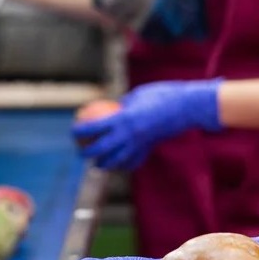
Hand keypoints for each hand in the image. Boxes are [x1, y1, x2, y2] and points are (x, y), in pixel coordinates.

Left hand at [70, 79, 222, 170]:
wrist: (185, 107)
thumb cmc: (160, 94)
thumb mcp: (136, 95)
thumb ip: (122, 104)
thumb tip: (108, 108)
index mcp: (122, 119)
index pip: (93, 128)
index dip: (80, 131)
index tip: (73, 131)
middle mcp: (129, 135)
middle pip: (101, 150)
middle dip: (87, 153)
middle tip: (80, 153)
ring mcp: (140, 144)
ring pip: (117, 161)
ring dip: (104, 164)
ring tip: (97, 165)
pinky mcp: (150, 149)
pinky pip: (134, 161)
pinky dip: (125, 164)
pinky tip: (119, 165)